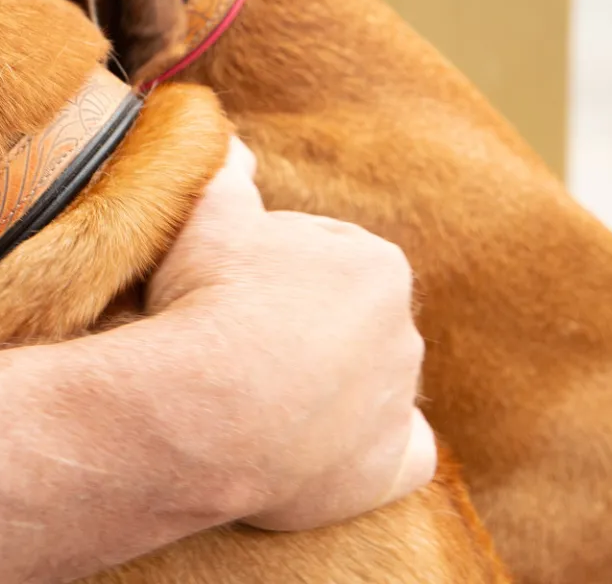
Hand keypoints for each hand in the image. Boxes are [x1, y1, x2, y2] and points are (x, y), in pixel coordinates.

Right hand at [145, 136, 435, 530]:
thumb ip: (227, 173)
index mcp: (376, 264)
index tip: (230, 286)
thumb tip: (230, 145)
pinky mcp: (391, 466)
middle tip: (236, 340)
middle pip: (350, 322)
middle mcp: (405, 332)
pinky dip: (369, 451)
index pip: (326, 255)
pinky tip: (322, 446)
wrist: (206, 408)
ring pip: (370, 385)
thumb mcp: (207, 214)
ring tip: (256, 394)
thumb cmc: (207, 302)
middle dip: (304, 328)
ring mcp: (399, 402)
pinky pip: (396, 454)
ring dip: (328, 387)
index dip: (271, 269)